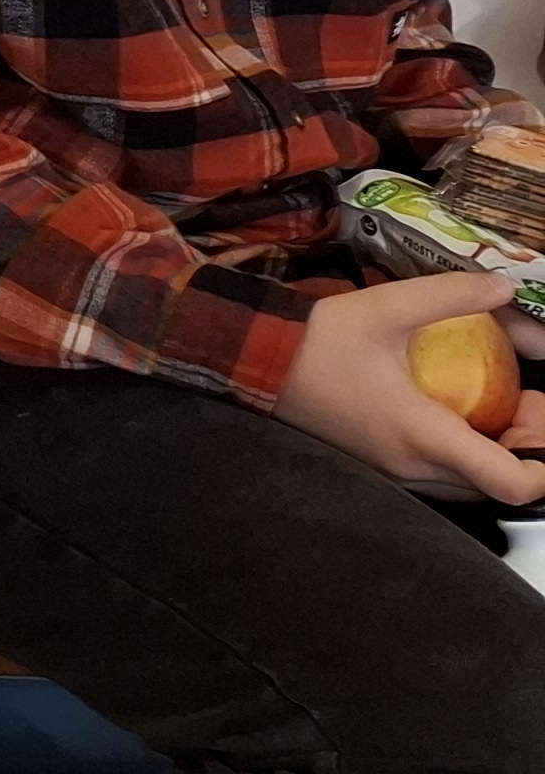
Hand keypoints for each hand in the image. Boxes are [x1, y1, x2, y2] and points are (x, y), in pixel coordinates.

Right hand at [275, 269, 544, 500]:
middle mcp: (413, 466)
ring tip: (503, 407)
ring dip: (497, 454)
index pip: (512, 484)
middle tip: (529, 403)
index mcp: (423, 436)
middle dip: (528, 449)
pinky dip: (466, 455)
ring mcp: (394, 472)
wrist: (255, 361)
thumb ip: (452, 295)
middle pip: (498, 485)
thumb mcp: (388, 308)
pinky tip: (461, 413)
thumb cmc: (317, 342)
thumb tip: (503, 287)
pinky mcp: (379, 466)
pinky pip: (441, 476)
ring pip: (469, 483)